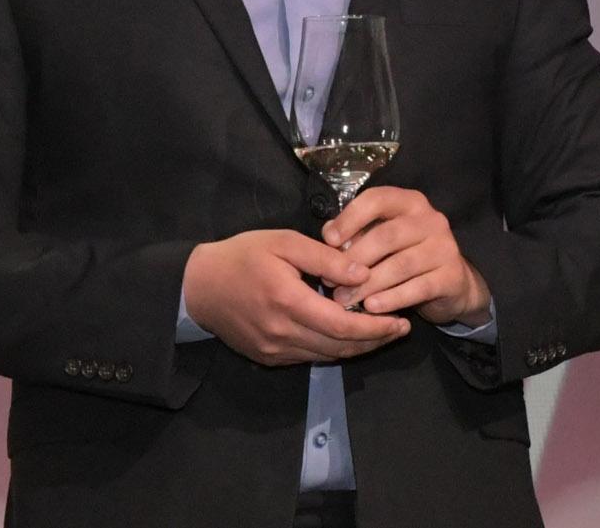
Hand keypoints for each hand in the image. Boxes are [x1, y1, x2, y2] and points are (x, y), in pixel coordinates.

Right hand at [180, 229, 408, 366]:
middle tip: (400, 329)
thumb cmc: (241, 256)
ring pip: (328, 356)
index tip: (401, 322)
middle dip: (375, 340)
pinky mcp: (269, 358)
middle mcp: (283, 333)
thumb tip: (362, 273)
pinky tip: (344, 334)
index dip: (377, 328)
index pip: (344, 326)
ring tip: (379, 332)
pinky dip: (333, 348)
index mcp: (288, 301)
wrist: (197, 286)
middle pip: (341, 347)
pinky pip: (309, 357)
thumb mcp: (282, 242)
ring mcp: (275, 350)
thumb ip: (324, 258)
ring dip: (357, 347)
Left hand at [322, 186, 489, 326]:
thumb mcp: (383, 238)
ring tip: (345, 298)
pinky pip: (417, 288)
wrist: (453, 284)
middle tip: (330, 280)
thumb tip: (329, 235)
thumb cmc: (407, 255)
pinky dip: (391, 299)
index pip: (377, 200)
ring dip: (368, 284)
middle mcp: (430, 220)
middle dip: (354, 259)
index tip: (328, 240)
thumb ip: (358, 233)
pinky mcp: (452, 276)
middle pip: (386, 236)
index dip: (350, 218)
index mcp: (409, 202)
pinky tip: (371, 307)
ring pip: (400, 265)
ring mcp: (445, 247)